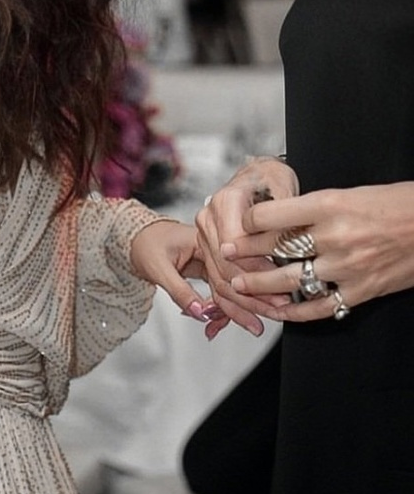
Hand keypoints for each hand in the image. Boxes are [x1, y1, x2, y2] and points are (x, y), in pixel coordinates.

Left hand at [129, 217, 223, 325]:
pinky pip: (215, 288)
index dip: (226, 297)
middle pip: (229, 281)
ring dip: (220, 310)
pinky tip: (206, 318)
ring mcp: (209, 257)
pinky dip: (212, 305)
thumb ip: (180, 291)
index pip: (224, 272)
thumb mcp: (159, 269)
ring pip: (224, 287)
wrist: (133, 237)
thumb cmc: (144, 243)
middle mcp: (211, 247)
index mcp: (204, 240)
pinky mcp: (205, 267)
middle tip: (216, 327)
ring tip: (211, 328)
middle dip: (227, 308)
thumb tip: (200, 312)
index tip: (219, 318)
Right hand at [195, 156, 298, 337]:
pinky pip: (215, 279)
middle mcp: (208, 217)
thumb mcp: (283, 187)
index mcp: (225, 201)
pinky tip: (249, 319)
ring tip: (271, 315)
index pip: (236, 246)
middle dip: (253, 291)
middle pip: (225, 265)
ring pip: (219, 277)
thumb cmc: (270, 178)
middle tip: (281, 307)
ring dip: (245, 302)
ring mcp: (205, 233)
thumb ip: (284, 216)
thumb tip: (290, 246)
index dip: (259, 269)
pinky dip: (232, 303)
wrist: (256, 174)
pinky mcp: (208, 247)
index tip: (283, 284)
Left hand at [224, 181, 413, 322]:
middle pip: (274, 248)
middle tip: (224, 254)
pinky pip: (320, 306)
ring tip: (239, 284)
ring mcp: (348, 266)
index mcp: (329, 204)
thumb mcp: (349, 193)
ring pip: (290, 280)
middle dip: (244, 253)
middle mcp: (335, 236)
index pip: (271, 214)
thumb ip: (314, 208)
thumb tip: (277, 216)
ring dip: (259, 285)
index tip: (237, 223)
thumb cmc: (395, 204)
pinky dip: (294, 312)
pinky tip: (278, 312)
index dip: (248, 220)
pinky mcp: (362, 290)